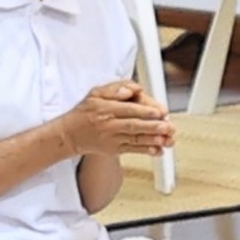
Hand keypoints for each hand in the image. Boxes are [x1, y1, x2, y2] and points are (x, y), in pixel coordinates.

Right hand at [58, 81, 175, 157]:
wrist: (70, 135)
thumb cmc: (85, 112)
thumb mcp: (95, 93)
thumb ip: (114, 88)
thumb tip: (132, 90)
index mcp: (105, 108)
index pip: (128, 109)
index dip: (145, 111)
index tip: (160, 112)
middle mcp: (109, 124)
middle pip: (134, 125)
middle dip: (153, 127)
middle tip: (168, 126)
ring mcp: (112, 138)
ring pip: (135, 139)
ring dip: (153, 139)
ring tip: (167, 139)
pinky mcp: (115, 149)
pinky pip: (133, 150)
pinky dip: (146, 151)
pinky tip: (158, 150)